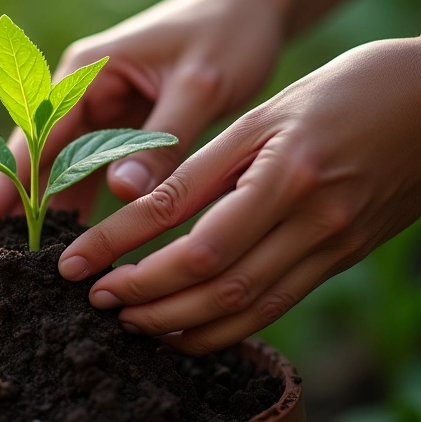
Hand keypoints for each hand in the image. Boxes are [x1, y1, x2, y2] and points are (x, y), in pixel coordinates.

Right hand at [0, 0, 283, 263]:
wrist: (251, 7)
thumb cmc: (226, 33)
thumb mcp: (200, 84)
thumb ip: (161, 141)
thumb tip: (121, 195)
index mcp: (87, 71)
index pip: (35, 135)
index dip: (5, 183)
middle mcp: (82, 94)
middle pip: (33, 157)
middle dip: (3, 205)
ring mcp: (99, 115)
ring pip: (56, 172)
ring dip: (34, 214)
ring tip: (9, 263)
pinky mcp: (119, 133)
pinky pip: (89, 175)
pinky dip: (75, 207)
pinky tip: (63, 244)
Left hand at [58, 37, 420, 353]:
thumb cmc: (344, 92)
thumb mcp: (266, 114)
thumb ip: (207, 166)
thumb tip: (143, 210)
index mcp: (282, 171)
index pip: (184, 227)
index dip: (123, 250)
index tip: (78, 265)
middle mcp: (308, 219)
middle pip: (211, 279)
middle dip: (144, 296)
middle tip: (96, 298)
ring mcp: (330, 247)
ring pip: (243, 306)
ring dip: (178, 323)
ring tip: (130, 321)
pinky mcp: (340, 260)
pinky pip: (274, 307)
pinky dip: (224, 328)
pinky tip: (187, 329)